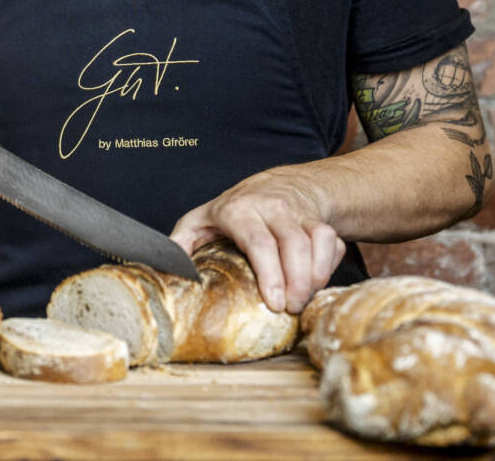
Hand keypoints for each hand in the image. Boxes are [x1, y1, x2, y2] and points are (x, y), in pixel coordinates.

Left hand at [170, 167, 344, 314]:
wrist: (277, 184)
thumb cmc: (234, 210)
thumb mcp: (201, 220)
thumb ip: (181, 243)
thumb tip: (162, 268)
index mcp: (238, 210)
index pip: (258, 241)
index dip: (269, 274)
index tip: (273, 303)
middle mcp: (271, 207)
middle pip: (292, 244)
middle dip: (296, 282)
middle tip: (291, 309)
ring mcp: (298, 212)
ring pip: (317, 241)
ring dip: (315, 276)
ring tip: (303, 301)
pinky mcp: (320, 219)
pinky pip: (332, 243)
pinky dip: (329, 265)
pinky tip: (316, 282)